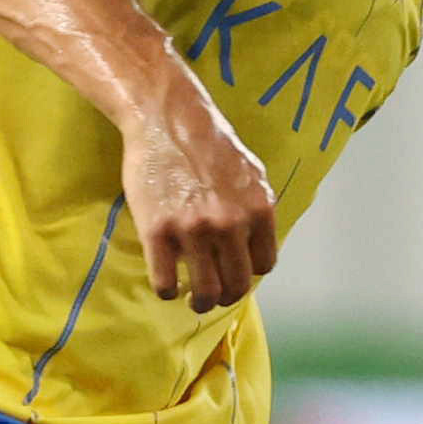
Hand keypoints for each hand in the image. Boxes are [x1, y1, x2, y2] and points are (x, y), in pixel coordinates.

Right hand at [124, 97, 282, 313]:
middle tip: (213, 296)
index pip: (264, 265)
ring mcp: (193, 230)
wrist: (167, 119)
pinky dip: (166, 291)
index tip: (234, 271)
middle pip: (237, 286)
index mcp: (259, 211)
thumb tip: (258, 244)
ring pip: (205, 292)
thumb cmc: (209, 144)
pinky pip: (165, 281)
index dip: (248, 273)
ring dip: (199, 303)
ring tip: (192, 299)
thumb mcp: (252, 173)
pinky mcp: (158, 232)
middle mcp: (230, 224)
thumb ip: (258, 210)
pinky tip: (166, 284)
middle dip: (226, 297)